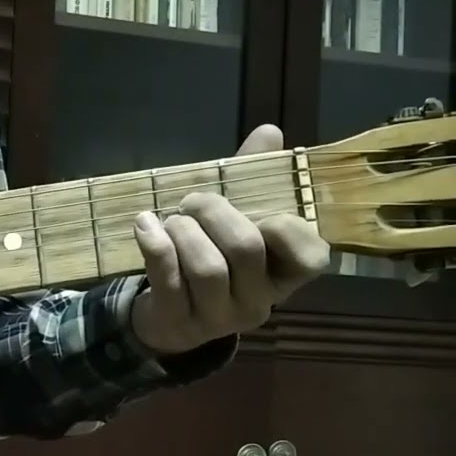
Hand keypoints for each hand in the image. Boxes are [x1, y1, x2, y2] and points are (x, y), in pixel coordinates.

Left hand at [130, 125, 330, 354]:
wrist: (168, 317)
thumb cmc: (212, 258)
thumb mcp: (235, 219)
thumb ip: (254, 179)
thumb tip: (268, 132)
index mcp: (283, 277)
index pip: (311, 258)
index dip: (287, 227)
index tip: (260, 211)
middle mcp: (258, 303)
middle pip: (246, 248)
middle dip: (215, 212)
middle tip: (193, 201)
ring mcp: (218, 319)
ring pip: (207, 267)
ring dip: (183, 230)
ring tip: (172, 219)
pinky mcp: (177, 324)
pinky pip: (168, 279)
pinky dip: (155, 245)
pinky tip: (144, 225)